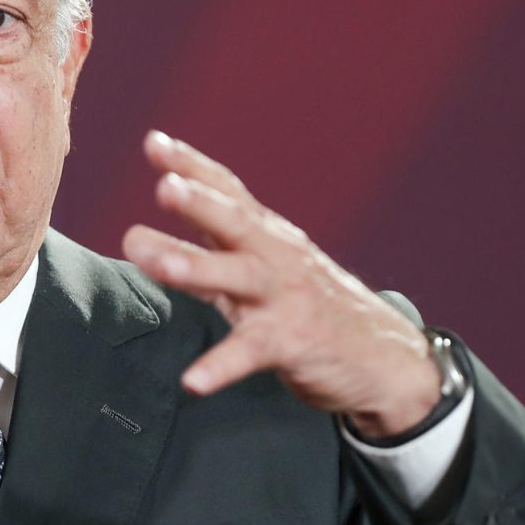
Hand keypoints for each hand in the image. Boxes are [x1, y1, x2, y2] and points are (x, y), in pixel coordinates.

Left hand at [122, 131, 439, 437]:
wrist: (383, 359)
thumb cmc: (307, 307)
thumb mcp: (258, 270)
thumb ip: (205, 251)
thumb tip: (141, 236)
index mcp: (265, 236)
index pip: (227, 192)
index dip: (191, 165)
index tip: (154, 142)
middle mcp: (275, 257)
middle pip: (236, 222)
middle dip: (200, 203)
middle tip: (164, 187)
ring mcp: (285, 298)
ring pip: (239, 277)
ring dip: (199, 268)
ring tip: (159, 264)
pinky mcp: (292, 342)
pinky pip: (250, 352)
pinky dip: (221, 367)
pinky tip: (193, 381)